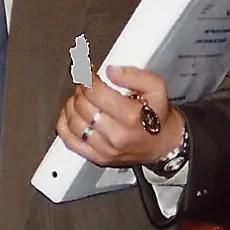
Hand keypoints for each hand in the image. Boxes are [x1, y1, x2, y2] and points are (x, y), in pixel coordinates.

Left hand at [55, 64, 185, 168]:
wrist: (164, 145)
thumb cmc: (158, 117)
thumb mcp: (156, 88)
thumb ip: (135, 75)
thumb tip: (111, 71)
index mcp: (131, 117)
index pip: (96, 92)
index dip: (88, 78)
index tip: (88, 72)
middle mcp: (116, 135)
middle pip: (83, 106)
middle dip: (81, 89)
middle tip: (86, 83)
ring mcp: (105, 149)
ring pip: (73, 122)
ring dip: (72, 105)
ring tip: (81, 97)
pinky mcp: (97, 158)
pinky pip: (70, 141)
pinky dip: (64, 125)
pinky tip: (71, 114)